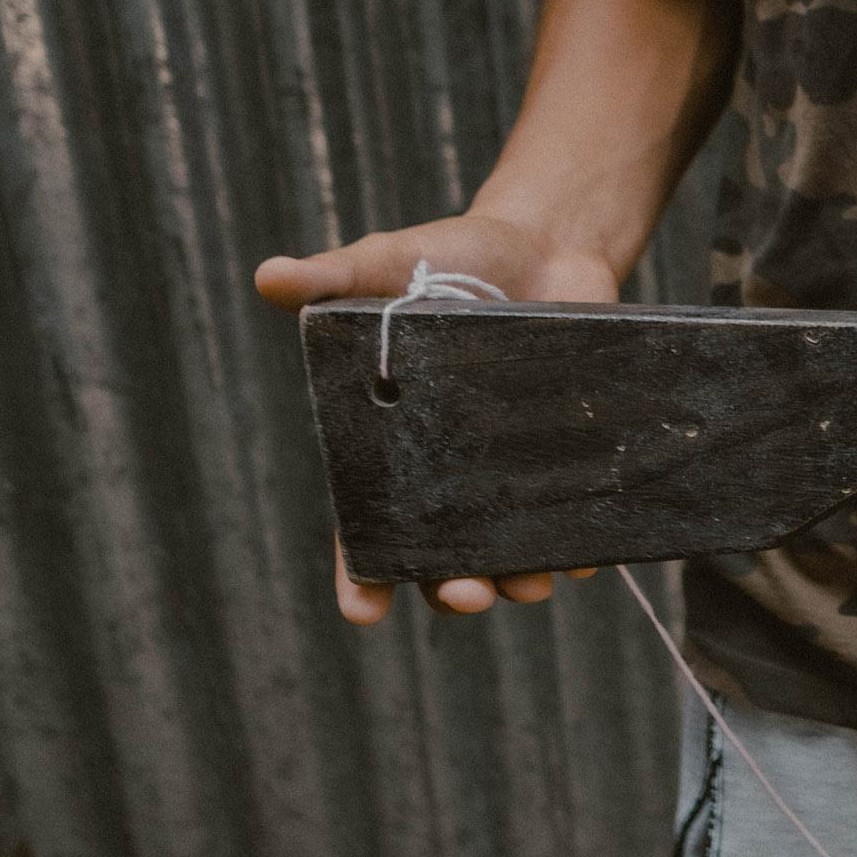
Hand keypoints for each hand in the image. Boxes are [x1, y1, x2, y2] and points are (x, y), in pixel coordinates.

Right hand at [255, 214, 622, 625]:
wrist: (547, 243)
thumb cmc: (451, 260)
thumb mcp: (390, 263)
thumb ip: (335, 277)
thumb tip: (269, 274)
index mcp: (393, 441)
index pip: (365, 524)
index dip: (360, 575)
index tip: (362, 612)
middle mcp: (451, 470)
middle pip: (441, 555)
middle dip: (451, 588)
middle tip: (466, 595)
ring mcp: (511, 468)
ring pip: (510, 549)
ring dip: (519, 578)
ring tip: (529, 586)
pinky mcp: (569, 455)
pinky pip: (574, 517)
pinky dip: (582, 545)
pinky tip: (587, 558)